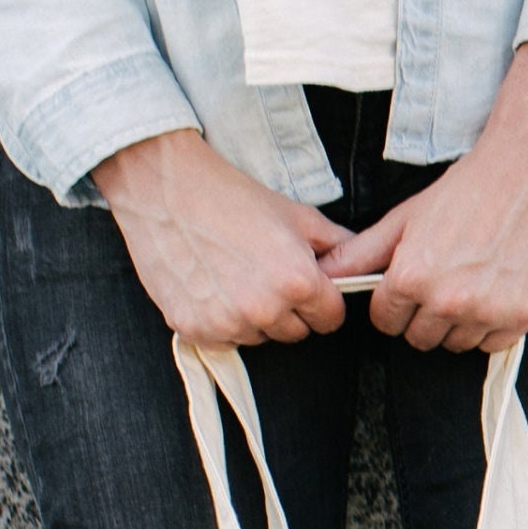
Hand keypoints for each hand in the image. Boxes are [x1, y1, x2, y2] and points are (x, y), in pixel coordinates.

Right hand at [91, 129, 345, 344]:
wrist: (165, 188)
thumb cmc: (231, 196)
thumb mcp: (295, 214)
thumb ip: (336, 245)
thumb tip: (362, 262)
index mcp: (298, 283)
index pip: (330, 319)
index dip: (321, 302)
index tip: (306, 286)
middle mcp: (265, 310)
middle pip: (295, 333)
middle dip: (288, 310)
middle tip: (263, 274)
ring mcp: (228, 324)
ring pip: (259, 338)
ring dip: (254, 318)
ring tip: (233, 275)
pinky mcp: (195, 329)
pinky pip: (223, 340)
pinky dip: (220, 321)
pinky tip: (210, 286)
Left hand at [319, 42, 527, 352]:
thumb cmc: (470, 187)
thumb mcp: (407, 217)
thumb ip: (363, 252)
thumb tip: (327, 272)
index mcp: (412, 277)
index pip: (386, 321)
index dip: (395, 302)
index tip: (411, 284)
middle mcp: (448, 300)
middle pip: (420, 338)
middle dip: (425, 314)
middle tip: (444, 278)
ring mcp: (487, 311)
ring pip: (456, 344)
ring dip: (459, 322)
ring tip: (472, 280)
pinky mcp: (523, 316)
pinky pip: (493, 344)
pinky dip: (493, 324)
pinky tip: (496, 288)